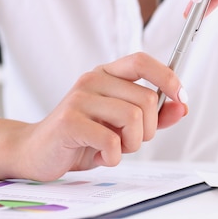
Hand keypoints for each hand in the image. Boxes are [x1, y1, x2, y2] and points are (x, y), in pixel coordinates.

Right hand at [0, 53, 187, 180]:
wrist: (36, 153)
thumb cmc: (83, 137)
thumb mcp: (122, 126)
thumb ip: (153, 115)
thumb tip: (181, 106)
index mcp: (107, 75)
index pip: (142, 61)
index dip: (167, 77)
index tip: (181, 97)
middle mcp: (92, 80)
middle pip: (145, 99)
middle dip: (148, 130)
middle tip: (130, 142)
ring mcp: (79, 99)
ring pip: (133, 119)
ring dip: (132, 144)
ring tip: (115, 150)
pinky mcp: (69, 122)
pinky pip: (112, 141)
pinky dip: (114, 157)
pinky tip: (101, 157)